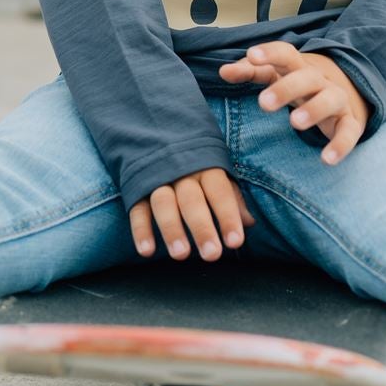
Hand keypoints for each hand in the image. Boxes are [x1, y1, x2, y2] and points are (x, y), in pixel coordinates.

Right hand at [128, 168, 256, 261]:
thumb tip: (249, 222)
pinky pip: (137, 208)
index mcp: (206, 167)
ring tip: (181, 255)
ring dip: (171, 229)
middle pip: (192, 200)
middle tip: (212, 255)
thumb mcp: (217, 173)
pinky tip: (146, 251)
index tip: (235, 242)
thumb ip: (232, 197)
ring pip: (164, 203)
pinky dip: (140, 230)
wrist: (156, 130)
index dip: (228, 217)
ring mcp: (157, 179)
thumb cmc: (196, 162)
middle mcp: (182, 173)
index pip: (219, 192)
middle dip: (202, 228)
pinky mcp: (136, 187)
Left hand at [218, 41, 369, 164]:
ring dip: (314, 110)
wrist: (343, 94)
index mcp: (297, 67)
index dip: (269, 53)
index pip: (285, 53)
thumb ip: (249, 72)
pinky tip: (326, 159)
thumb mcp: (275, 75)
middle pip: (306, 78)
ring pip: (330, 100)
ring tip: (294, 123)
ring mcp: (336, 100)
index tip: (252, 55)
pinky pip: (349, 132)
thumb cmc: (297, 85)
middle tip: (264, 103)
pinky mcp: (349, 123)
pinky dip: (340, 145)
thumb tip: (223, 71)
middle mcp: (319, 80)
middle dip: (286, 88)